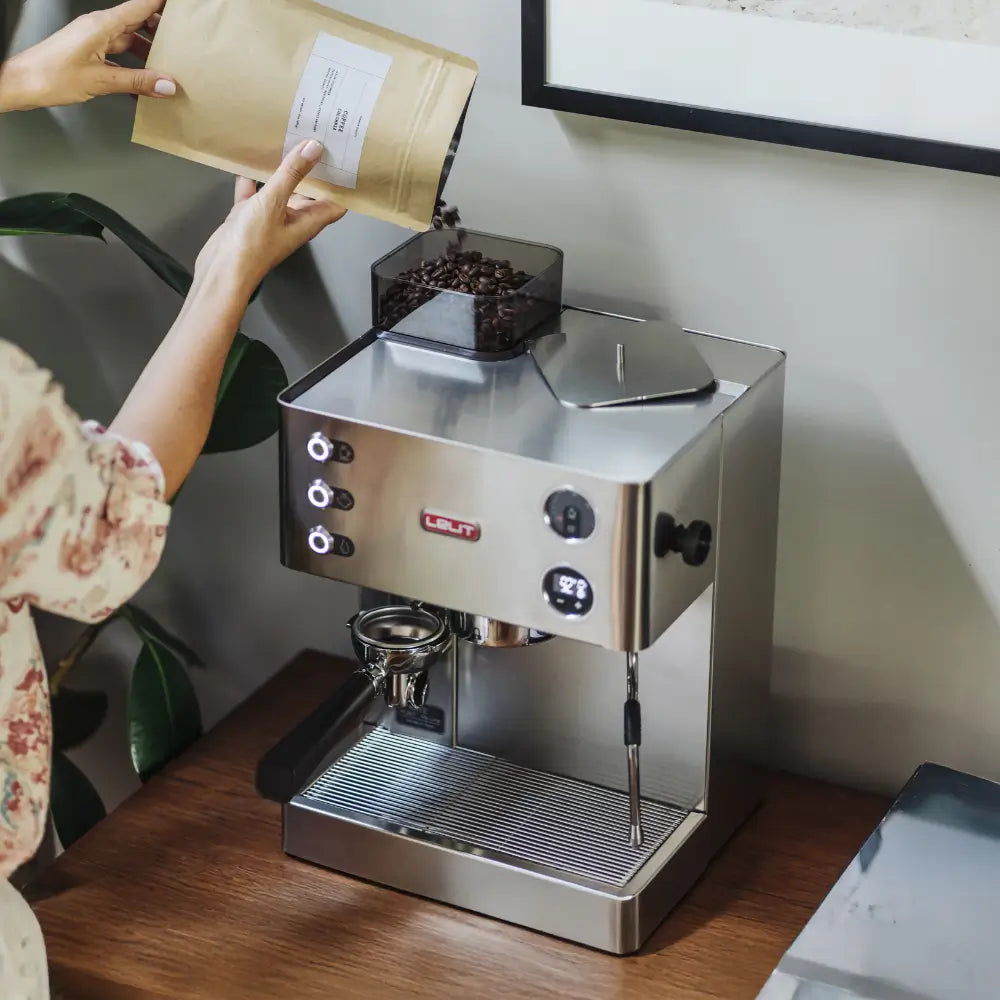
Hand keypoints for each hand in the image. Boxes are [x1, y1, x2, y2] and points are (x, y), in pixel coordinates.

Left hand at [0, 0, 176, 112]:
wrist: (23, 84)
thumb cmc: (50, 75)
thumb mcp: (100, 80)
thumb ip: (137, 82)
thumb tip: (167, 84)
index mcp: (101, 25)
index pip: (139, 7)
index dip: (160, 4)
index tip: (180, 7)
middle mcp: (98, 29)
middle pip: (137, 22)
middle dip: (160, 29)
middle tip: (184, 40)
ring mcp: (94, 41)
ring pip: (129, 41)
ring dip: (149, 52)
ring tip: (170, 65)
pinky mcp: (91, 55)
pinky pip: (120, 57)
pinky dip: (135, 68)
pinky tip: (146, 84)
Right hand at [194, 139, 346, 300]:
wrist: (221, 268)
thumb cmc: (252, 243)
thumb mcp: (274, 202)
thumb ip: (292, 174)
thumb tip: (314, 148)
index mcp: (308, 221)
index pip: (335, 203)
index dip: (342, 184)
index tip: (346, 159)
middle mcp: (293, 220)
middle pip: (309, 193)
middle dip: (312, 170)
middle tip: (316, 139)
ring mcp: (270, 219)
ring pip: (280, 190)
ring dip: (282, 171)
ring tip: (286, 141)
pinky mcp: (249, 217)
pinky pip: (253, 193)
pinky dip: (251, 179)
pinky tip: (248, 160)